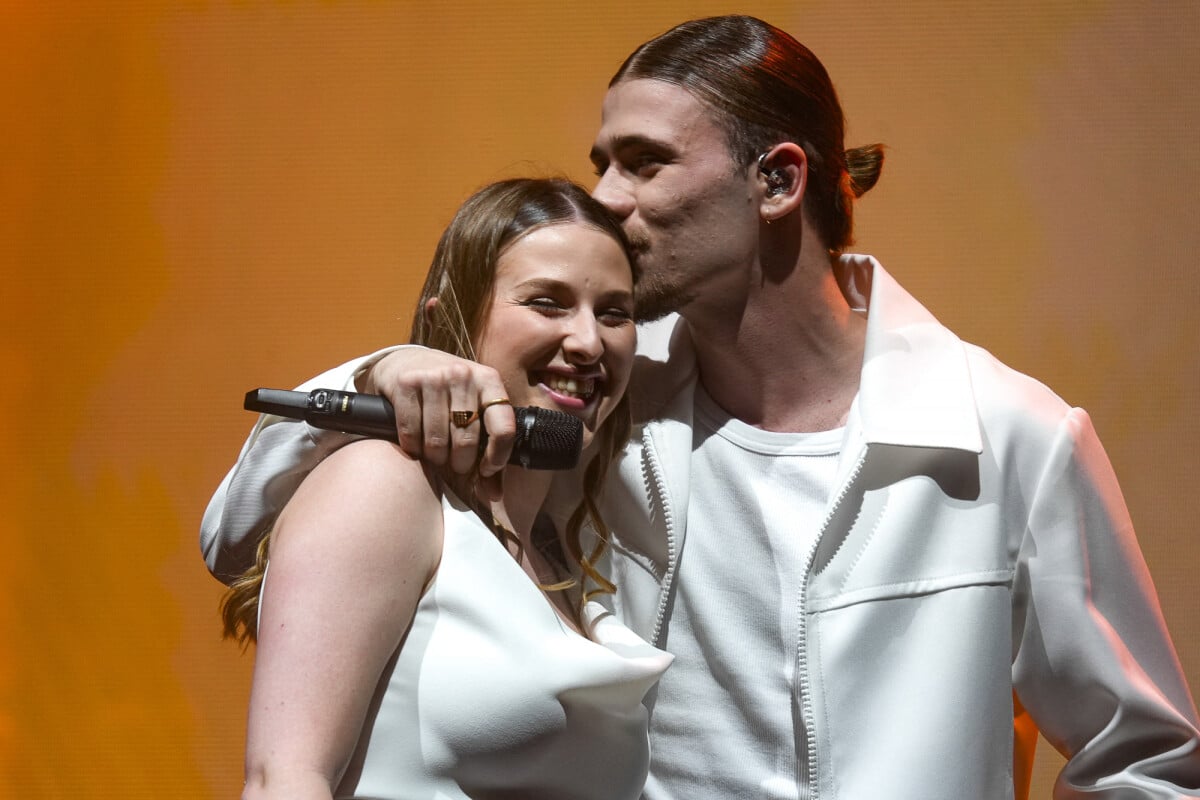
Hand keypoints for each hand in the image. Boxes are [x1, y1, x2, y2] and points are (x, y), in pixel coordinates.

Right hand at [358, 348, 514, 496]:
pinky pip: (411, 431)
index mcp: (489, 380)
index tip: (485, 469)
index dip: (497, 457)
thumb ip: (486, 451)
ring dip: (434, 456)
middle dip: (460, 462)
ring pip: (437, 438)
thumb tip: (494, 496)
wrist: (405, 362)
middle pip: (467, 438)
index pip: (504, 427)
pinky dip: (412, 446)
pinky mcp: (406, 383)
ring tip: (434, 454)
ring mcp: (434, 376)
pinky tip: (414, 445)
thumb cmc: (446, 394)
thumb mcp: (471, 410)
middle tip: (453, 464)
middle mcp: (463, 374)